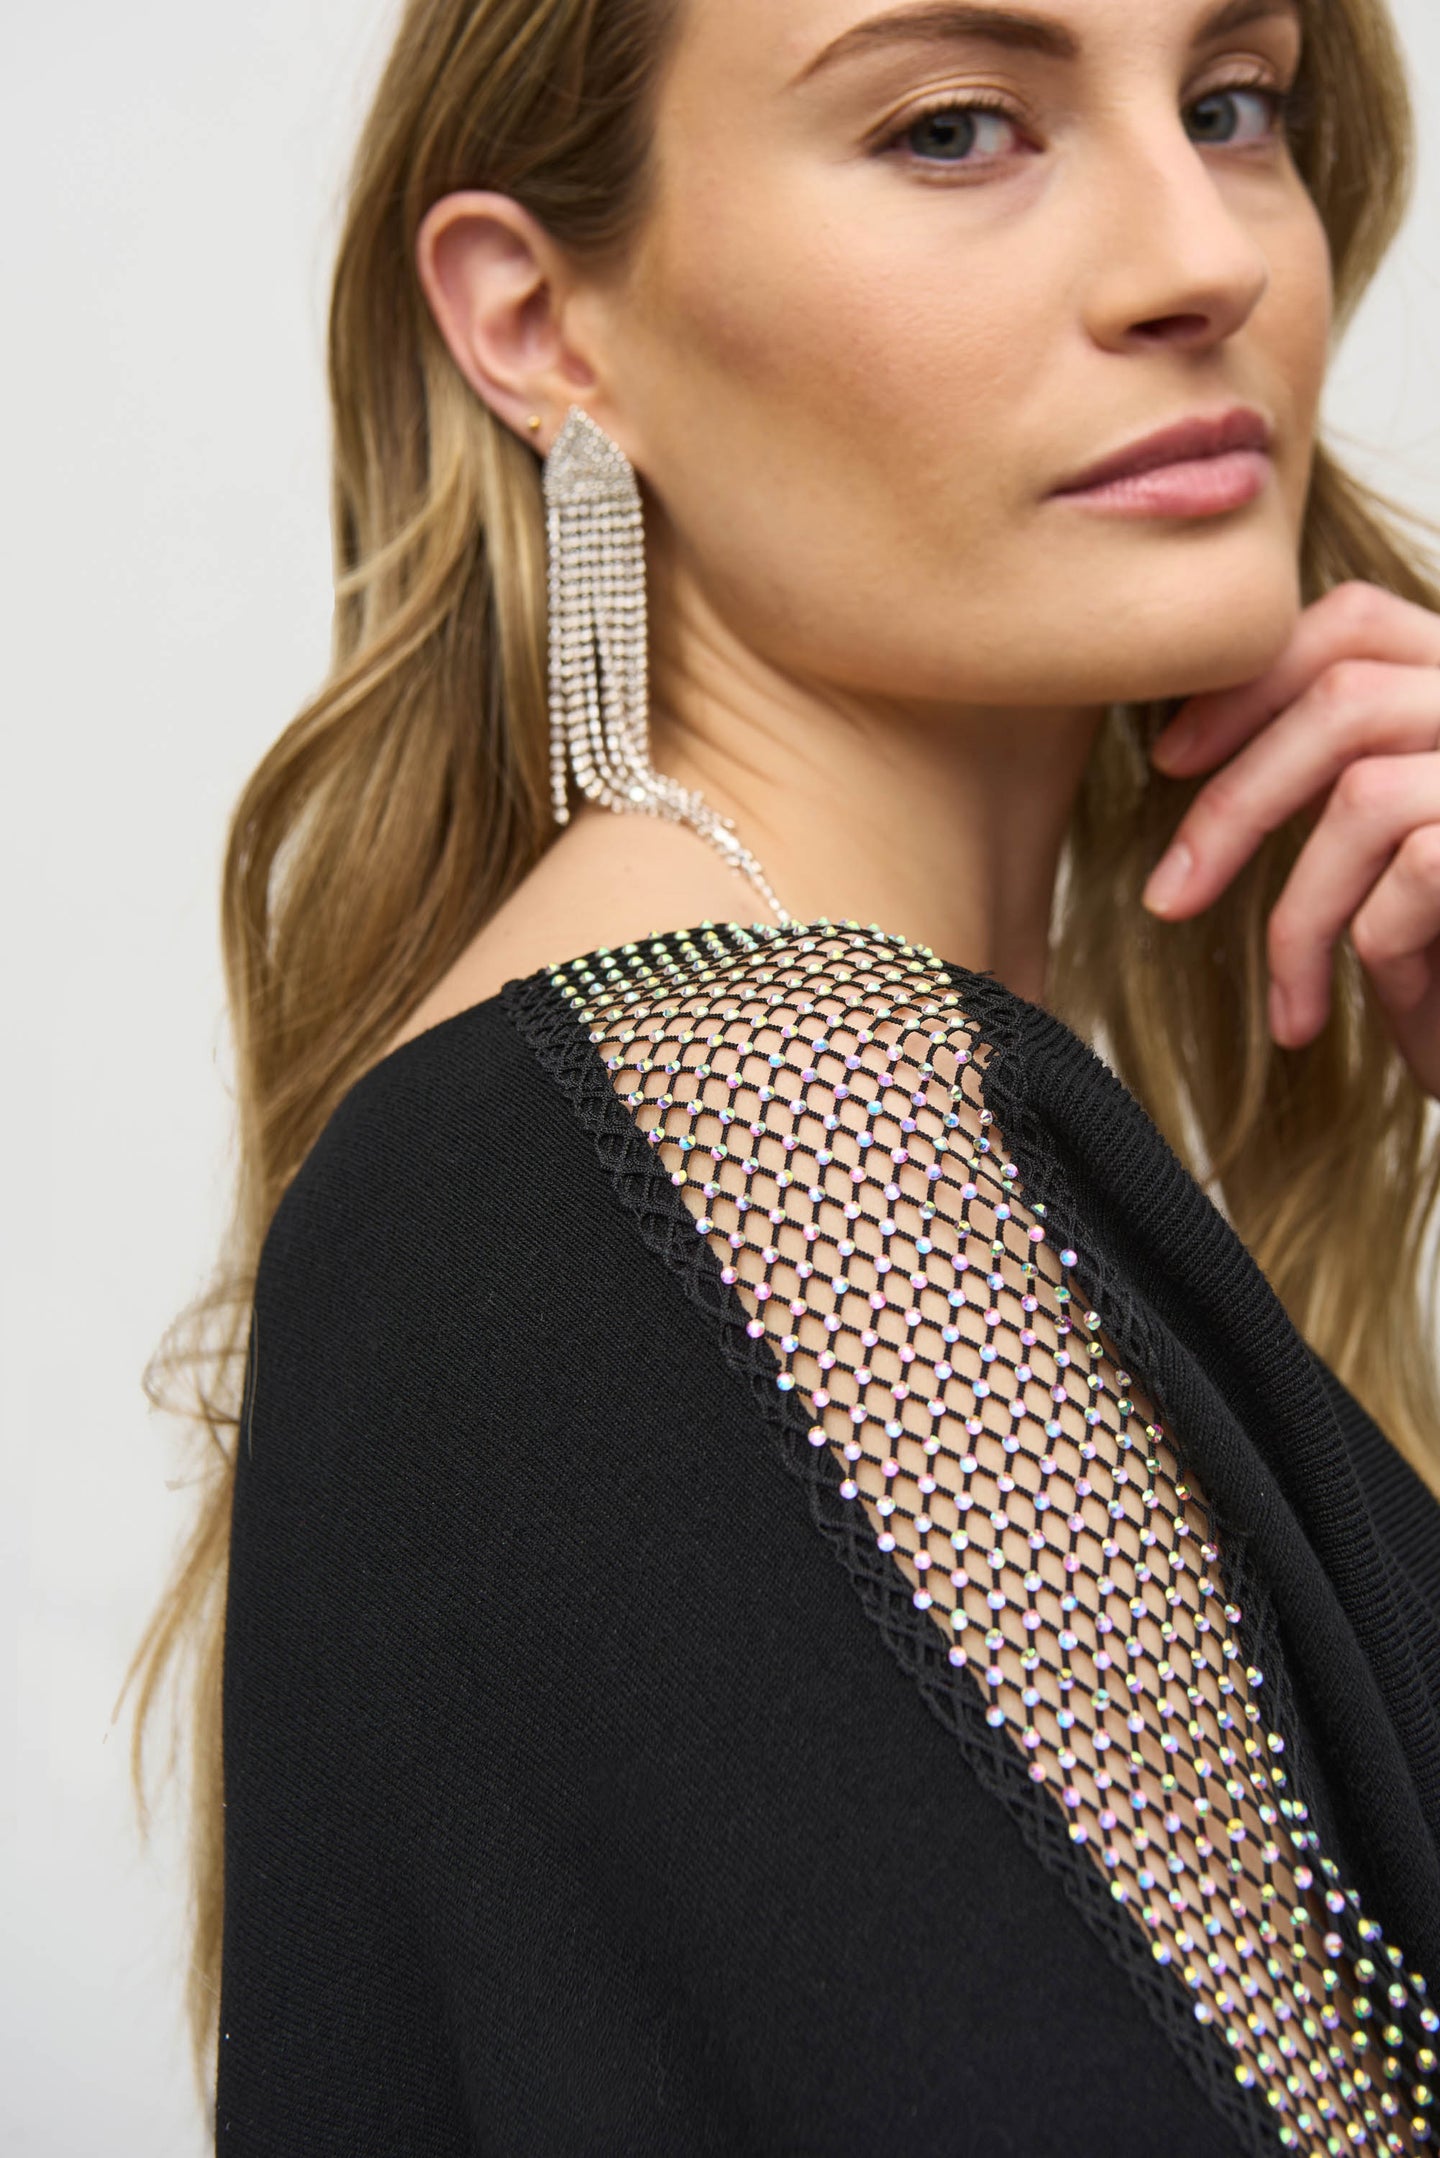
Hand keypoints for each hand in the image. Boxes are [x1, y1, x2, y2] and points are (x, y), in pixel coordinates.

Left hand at [1141, 581, 1439, 1099]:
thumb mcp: (1394, 837)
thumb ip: (1337, 761)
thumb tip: (1183, 739)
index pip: (1352, 622)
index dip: (1249, 686)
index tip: (1170, 762)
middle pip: (1342, 699)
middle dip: (1234, 803)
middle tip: (1169, 898)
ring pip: (1364, 799)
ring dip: (1298, 916)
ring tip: (1290, 1004)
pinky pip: (1413, 875)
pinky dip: (1377, 950)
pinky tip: (1390, 1004)